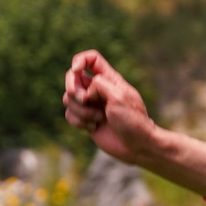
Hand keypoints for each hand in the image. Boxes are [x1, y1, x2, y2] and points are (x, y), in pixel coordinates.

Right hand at [63, 49, 156, 164]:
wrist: (137, 146)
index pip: (91, 59)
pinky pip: (69, 114)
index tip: (77, 70)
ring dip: (80, 110)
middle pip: (72, 77)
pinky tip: (93, 128)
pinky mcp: (86, 119)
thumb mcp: (119, 97)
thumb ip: (100, 85)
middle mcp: (98, 89)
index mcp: (110, 79)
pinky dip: (78, 121)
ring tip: (98, 119)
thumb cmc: (133, 121)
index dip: (80, 60)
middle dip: (73, 88)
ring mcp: (91, 104)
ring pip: (68, 98)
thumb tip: (85, 90)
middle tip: (84, 99)